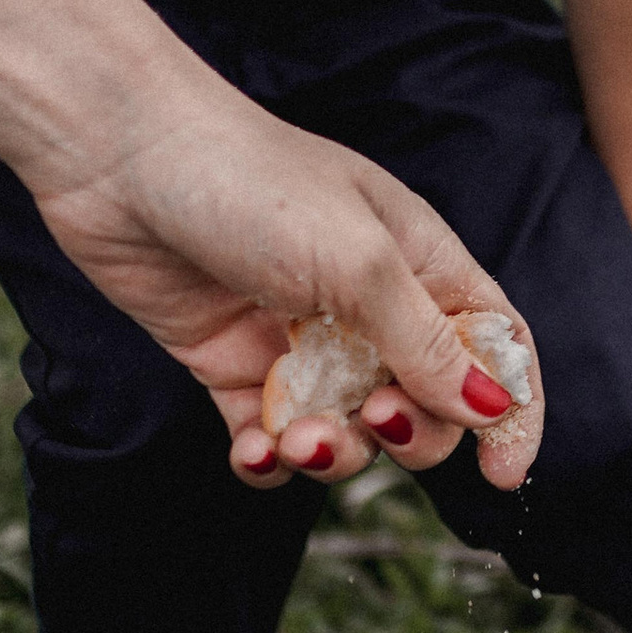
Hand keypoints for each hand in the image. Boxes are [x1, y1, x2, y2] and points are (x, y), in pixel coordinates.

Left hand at [27, 93, 543, 494]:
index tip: (504, 475)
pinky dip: (266, 461)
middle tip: (373, 418)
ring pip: (345, 432)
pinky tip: (251, 453)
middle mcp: (367, 305)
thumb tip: (491, 407)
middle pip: (425, 405)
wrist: (121, 157)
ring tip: (293, 439)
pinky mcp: (230, 365)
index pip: (492, 346)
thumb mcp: (359, 262)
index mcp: (418, 263)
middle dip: (409, 434)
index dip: (509, 410)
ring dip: (332, 454)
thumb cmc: (252, 183)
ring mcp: (297, 339)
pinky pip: (267, 439)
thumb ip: (426, 342)